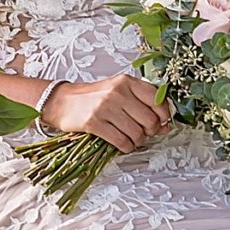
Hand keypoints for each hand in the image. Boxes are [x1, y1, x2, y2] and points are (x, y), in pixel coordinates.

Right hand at [38, 74, 171, 149]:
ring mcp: (105, 107)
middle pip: (149, 120)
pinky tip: (124, 144)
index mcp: (126, 81)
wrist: (63, 101)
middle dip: (151, 131)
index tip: (161, 121)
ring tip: (132, 139)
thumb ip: (142, 103)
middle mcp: (117, 92)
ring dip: (138, 141)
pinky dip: (126, 147)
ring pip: (136, 133)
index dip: (164, 114)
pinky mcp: (94, 123)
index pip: (157, 99)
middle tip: (145, 133)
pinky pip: (121, 142)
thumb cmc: (94, 97)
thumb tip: (165, 125)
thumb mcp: (119, 90)